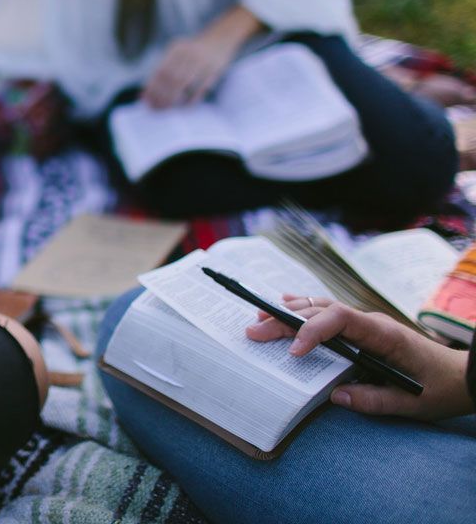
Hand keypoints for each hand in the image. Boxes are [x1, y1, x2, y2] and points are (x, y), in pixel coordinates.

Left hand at [141, 34, 236, 108]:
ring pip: (184, 83)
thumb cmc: (192, 52)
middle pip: (171, 79)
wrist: (221, 38)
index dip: (152, 88)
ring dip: (174, 99)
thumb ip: (161, 71)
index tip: (146, 101)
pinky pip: (201, 87)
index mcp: (176, 49)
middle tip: (155, 108)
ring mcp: (202, 61)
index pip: (160, 72)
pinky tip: (185, 107)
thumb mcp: (176, 54)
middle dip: (161, 96)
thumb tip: (144, 95)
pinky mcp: (214, 69)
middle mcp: (188, 53)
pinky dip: (191, 99)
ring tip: (167, 109)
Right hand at [247, 295, 473, 419]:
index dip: (312, 329)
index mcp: (382, 334)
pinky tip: (283, 305)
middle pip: (321, 311)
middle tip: (253, 332)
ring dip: (289, 312)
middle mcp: (370, 322)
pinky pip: (328, 312)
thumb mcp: (411, 404)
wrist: (462, 376)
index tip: (293, 351)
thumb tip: (334, 397)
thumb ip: (373, 401)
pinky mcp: (362, 330)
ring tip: (259, 318)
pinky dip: (303, 309)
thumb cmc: (440, 388)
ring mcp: (365, 323)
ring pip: (321, 307)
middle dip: (285, 320)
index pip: (340, 318)